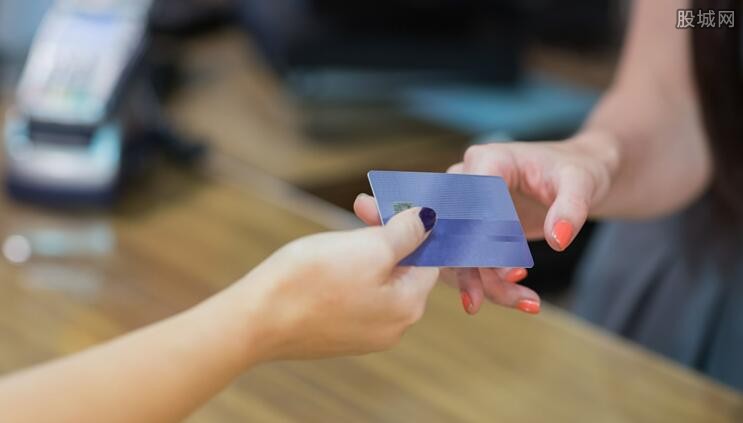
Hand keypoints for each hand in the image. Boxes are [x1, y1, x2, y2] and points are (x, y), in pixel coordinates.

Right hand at [228, 207, 438, 361]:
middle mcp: (393, 327)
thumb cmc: (311, 282)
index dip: (412, 225)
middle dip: (385, 232)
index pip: (429, 258)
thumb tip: (429, 220)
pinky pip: (356, 294)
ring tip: (340, 231)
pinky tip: (327, 258)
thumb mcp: (367, 248)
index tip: (390, 202)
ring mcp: (364, 333)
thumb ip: (406, 234)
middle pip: (403, 268)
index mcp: (408, 306)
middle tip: (359, 204)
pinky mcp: (338, 333)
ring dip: (365, 248)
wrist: (255, 320)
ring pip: (378, 279)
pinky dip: (348, 271)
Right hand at [354, 131, 617, 314]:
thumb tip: (559, 241)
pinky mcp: (472, 232)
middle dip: (479, 268)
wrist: (574, 178)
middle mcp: (466, 182)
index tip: (505, 265)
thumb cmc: (576, 171)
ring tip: (529, 303)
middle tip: (514, 288)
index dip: (482, 232)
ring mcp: (465, 209)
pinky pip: (471, 265)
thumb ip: (570, 208)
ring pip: (459, 255)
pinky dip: (493, 285)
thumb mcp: (581, 184)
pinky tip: (523, 296)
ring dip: (488, 285)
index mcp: (487, 160)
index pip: (470, 198)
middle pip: (457, 232)